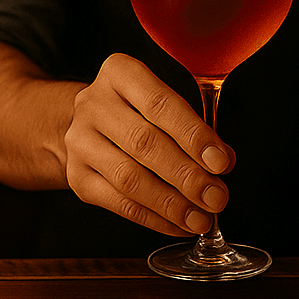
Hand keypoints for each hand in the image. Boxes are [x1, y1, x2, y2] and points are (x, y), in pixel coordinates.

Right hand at [63, 54, 234, 237]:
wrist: (90, 126)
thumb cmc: (140, 112)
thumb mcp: (164, 104)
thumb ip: (194, 127)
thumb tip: (222, 160)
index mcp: (119, 72)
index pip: (160, 104)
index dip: (193, 135)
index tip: (221, 163)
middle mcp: (92, 103)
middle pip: (144, 143)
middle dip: (187, 175)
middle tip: (217, 197)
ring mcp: (79, 141)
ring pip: (129, 178)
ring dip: (171, 203)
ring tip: (201, 218)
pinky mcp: (76, 177)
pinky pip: (118, 203)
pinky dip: (154, 218)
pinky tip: (179, 225)